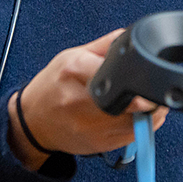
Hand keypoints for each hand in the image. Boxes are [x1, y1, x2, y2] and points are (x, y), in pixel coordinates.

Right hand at [7, 29, 167, 168]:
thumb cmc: (52, 87)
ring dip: (151, 112)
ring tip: (142, 103)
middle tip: (150, 89)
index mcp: (77, 70)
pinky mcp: (99, 143)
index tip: (150, 76)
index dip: (142, 77)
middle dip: (150, 95)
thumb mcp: (72, 56)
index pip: (120, 73)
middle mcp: (83, 99)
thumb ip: (105, 45)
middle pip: (135, 100)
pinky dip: (142, 126)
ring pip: (140, 121)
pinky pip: (134, 136)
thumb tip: (132, 38)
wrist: (31, 121)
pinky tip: (133, 117)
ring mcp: (91, 125)